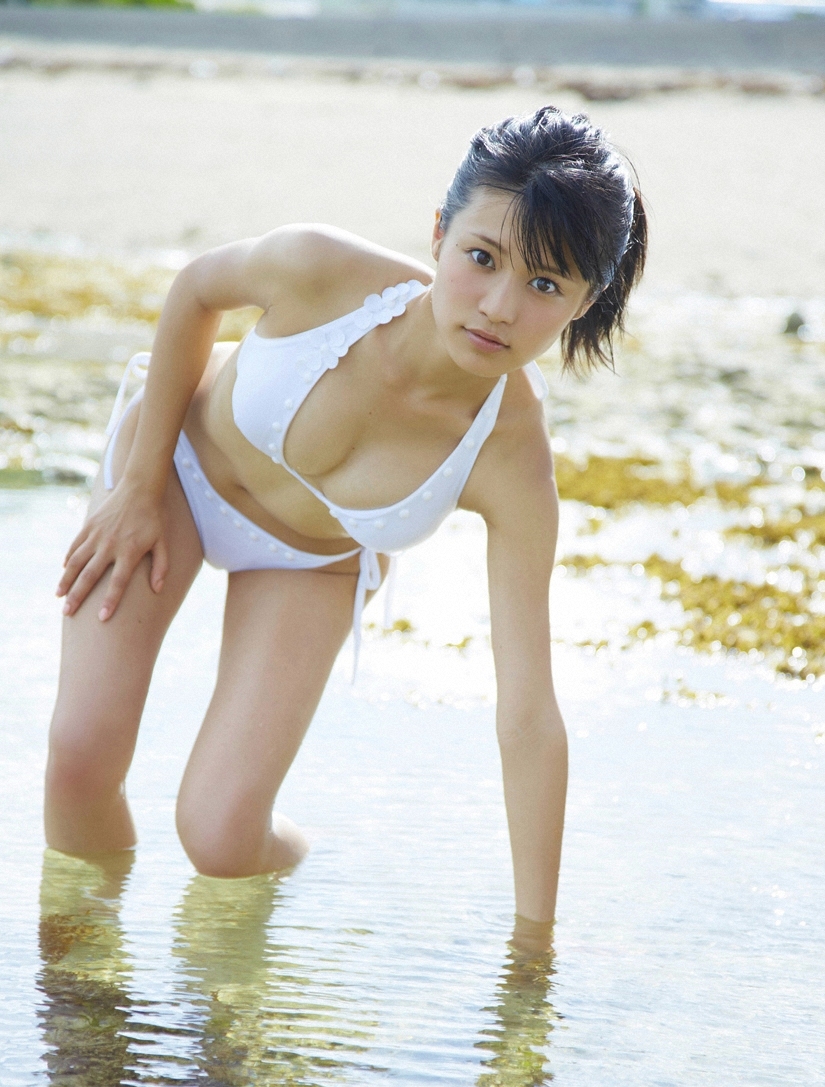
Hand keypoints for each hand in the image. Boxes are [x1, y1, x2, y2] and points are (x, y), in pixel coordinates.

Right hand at [57, 482, 168, 620]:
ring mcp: (97, 535)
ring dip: (66, 580)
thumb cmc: (154, 518)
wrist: (140, 488)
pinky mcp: (89, 525)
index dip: (110, 601)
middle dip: (78, 596)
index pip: (118, 583)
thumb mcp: (163, 542)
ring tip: (58, 596)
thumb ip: (161, 566)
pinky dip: (69, 558)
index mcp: (129, 552)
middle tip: (67, 613)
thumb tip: (158, 589)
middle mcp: (110, 545)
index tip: (101, 618)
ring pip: (77, 561)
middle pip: (90, 576)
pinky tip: (64, 570)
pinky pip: (76, 545)